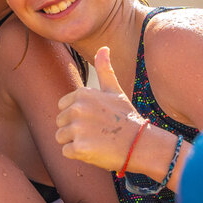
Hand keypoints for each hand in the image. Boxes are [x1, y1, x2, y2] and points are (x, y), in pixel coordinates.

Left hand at [55, 47, 143, 171]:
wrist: (142, 145)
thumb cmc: (127, 118)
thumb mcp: (115, 91)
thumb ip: (105, 69)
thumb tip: (104, 47)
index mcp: (81, 94)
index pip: (62, 107)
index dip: (77, 116)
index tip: (95, 119)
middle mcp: (76, 109)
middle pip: (60, 123)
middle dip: (75, 130)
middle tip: (97, 132)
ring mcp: (77, 129)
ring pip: (61, 138)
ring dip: (75, 142)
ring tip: (96, 141)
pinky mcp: (79, 148)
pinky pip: (67, 152)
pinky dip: (79, 155)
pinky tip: (95, 151)